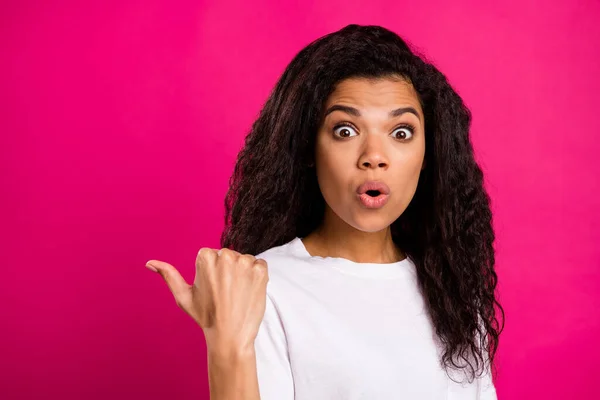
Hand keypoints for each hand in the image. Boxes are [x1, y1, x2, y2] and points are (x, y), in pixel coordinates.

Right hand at [145, 247, 268, 354]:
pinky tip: (248, 292)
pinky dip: (256, 277)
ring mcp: (245, 262)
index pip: (212, 255)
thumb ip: (168, 275)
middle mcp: (226, 255)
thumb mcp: (183, 296)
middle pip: (229, 256)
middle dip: (228, 271)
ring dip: (243, 273)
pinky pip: (260, 265)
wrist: (230, 336)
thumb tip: (149, 263)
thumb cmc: (206, 316)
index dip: (213, 273)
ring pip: (244, 260)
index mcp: (205, 257)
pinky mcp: (261, 270)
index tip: (213, 289)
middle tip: (225, 293)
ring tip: (237, 294)